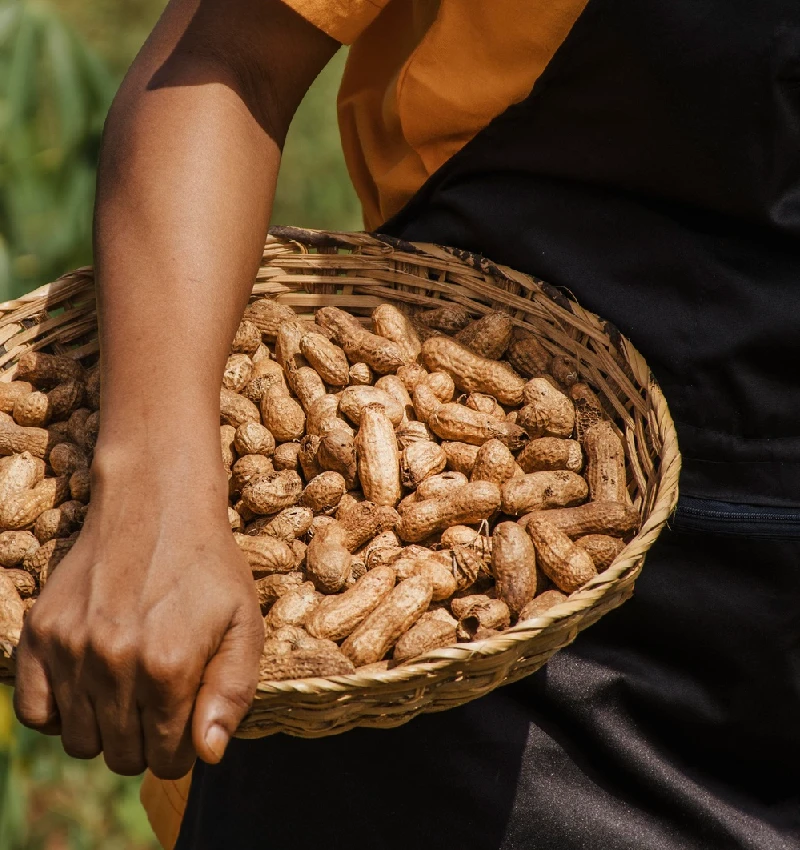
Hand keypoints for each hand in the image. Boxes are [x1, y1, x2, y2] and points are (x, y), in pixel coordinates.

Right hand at [13, 459, 263, 778]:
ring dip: (106, 730)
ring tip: (128, 692)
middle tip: (160, 706)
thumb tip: (208, 754)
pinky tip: (88, 686)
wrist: (157, 504)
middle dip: (147, 743)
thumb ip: (232, 692)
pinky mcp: (40, 633)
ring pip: (80, 743)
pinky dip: (59, 713)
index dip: (183, 747)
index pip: (168, 757)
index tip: (187, 723)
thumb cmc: (208, 566)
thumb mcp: (244, 622)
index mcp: (169, 667)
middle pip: (122, 756)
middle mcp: (113, 664)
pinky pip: (34, 712)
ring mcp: (70, 649)